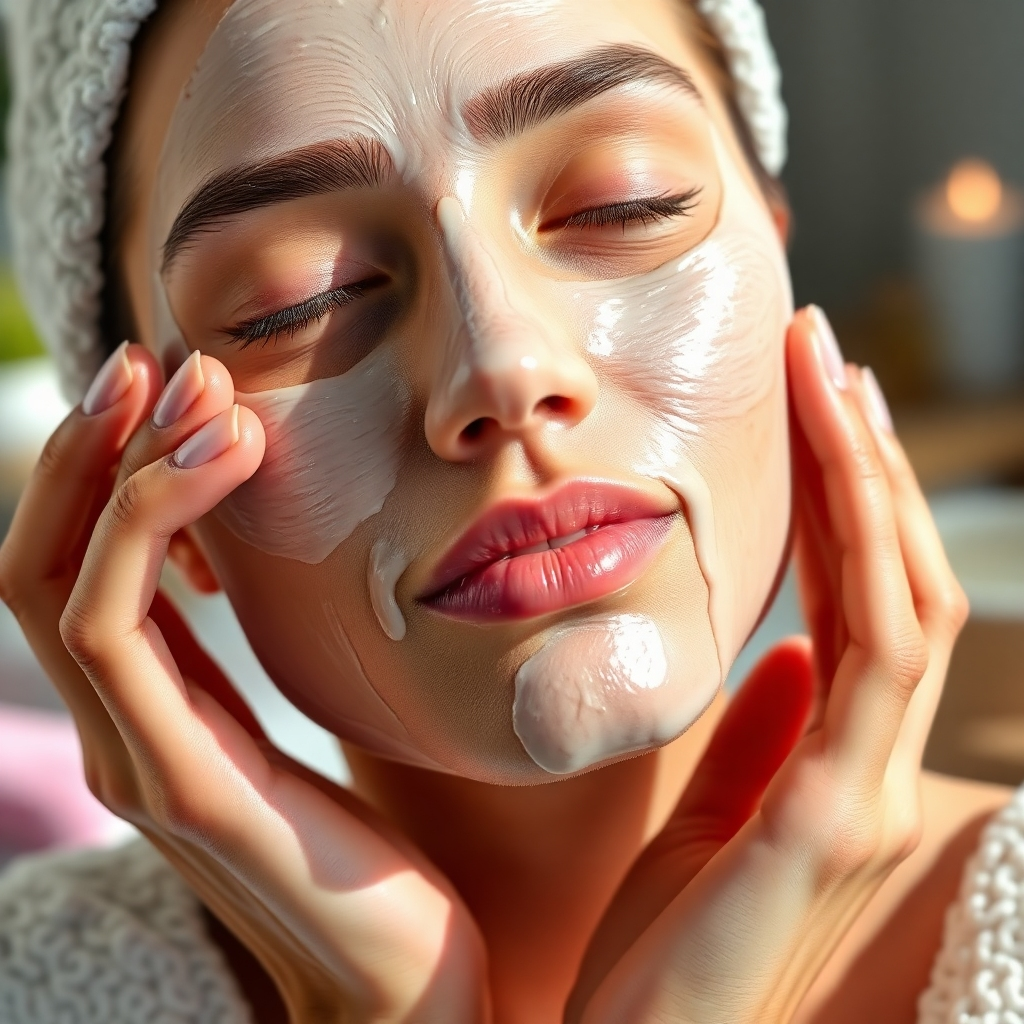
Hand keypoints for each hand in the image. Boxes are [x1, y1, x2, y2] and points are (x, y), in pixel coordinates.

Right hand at [0, 346, 488, 1023]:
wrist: (408, 970)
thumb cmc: (378, 839)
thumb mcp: (317, 718)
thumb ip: (268, 654)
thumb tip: (269, 553)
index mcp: (159, 709)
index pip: (81, 565)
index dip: (107, 464)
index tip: (171, 381)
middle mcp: (124, 731)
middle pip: (45, 559)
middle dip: (96, 447)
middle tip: (160, 359)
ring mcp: (138, 761)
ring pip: (64, 585)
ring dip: (119, 470)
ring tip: (196, 393)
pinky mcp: (181, 785)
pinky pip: (112, 635)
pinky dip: (146, 530)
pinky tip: (222, 465)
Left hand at [566, 307, 967, 1023]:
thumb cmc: (660, 947)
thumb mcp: (707, 821)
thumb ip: (760, 739)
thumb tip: (786, 652)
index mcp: (835, 762)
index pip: (861, 602)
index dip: (845, 499)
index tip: (808, 403)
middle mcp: (869, 768)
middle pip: (893, 579)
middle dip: (862, 458)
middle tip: (819, 349)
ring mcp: (863, 795)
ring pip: (900, 601)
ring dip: (870, 481)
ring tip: (829, 376)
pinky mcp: (828, 825)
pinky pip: (871, 665)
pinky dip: (864, 565)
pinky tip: (832, 481)